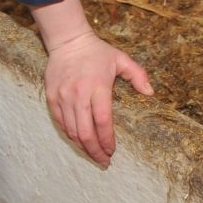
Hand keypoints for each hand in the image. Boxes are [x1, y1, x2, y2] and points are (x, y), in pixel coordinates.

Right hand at [42, 30, 153, 165]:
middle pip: (86, 132)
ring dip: (83, 146)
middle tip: (104, 161)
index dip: (107, 140)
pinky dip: (70, 135)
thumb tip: (150, 92)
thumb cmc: (97, 52)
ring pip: (72, 131)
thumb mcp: (121, 59)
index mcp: (98, 86)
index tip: (112, 151)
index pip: (103, 121)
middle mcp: (79, 94)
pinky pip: (60, 123)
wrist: (68, 41)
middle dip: (95, 151)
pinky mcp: (52, 97)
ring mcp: (63, 96)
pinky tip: (79, 141)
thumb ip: (138, 75)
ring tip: (93, 154)